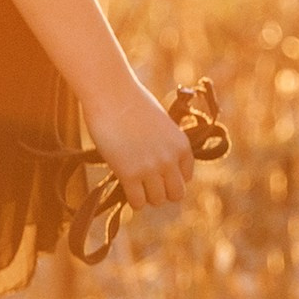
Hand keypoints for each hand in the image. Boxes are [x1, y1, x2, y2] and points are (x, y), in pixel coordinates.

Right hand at [86, 79, 192, 208]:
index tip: (157, 173)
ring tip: (135, 184)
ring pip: (157, 200)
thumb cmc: (132, 104)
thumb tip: (160, 171)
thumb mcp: (160, 124)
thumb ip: (165, 146)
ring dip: (146, 196)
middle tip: (147, 183)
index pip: (186, 178)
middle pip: (176, 194)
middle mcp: (170, 159)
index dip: (171, 177)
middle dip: (162, 191)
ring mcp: (151, 168)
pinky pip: (138, 202)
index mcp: (181, 145)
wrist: (112, 95)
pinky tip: (126, 186)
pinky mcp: (129, 175)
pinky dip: (133, 200)